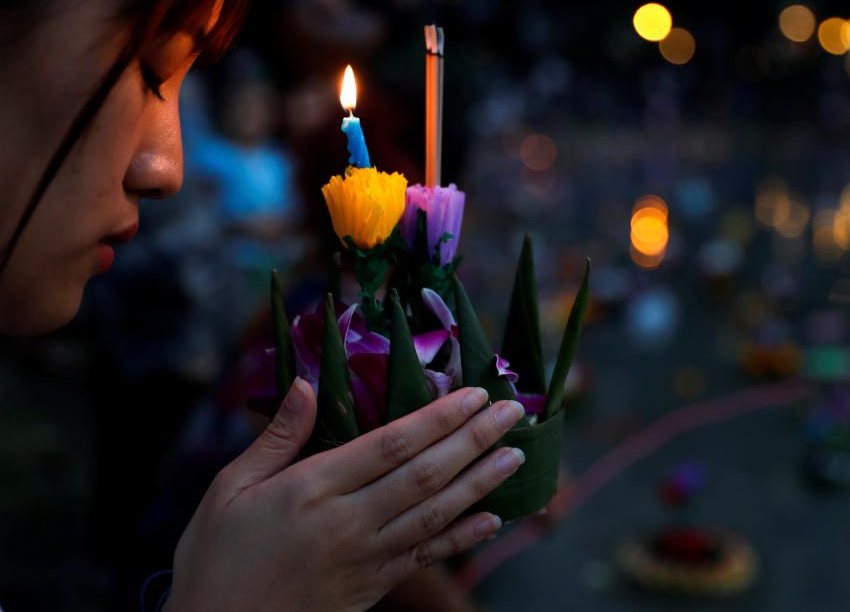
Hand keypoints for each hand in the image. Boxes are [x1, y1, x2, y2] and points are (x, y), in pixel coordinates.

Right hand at [164, 378, 524, 611]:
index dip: (438, 418)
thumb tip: (304, 383)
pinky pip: (424, 557)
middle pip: (424, 474)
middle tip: (512, 411)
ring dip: (480, 482)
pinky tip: (492, 519)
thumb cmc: (215, 557)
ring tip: (514, 455)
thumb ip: (276, 437)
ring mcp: (364, 559)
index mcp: (312, 489)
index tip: (473, 394)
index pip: (391, 445)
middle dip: (473, 439)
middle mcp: (347, 523)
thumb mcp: (228, 489)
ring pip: (435, 514)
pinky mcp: (371, 587)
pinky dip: (462, 538)